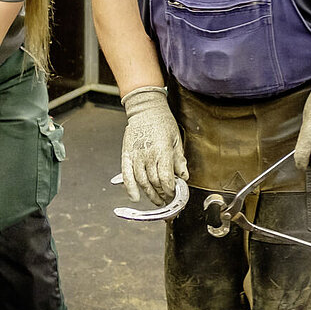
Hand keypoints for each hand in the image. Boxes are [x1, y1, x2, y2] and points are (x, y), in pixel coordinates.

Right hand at [121, 86, 187, 205]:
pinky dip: (130, 188)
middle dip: (161, 194)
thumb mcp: (176, 139)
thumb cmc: (162, 122)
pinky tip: (134, 197)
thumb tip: (184, 175)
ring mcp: (135, 156)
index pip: (166, 178)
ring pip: (142, 181)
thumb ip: (179, 159)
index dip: (170, 189)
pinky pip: (127, 175)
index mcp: (162, 151)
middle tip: (166, 199)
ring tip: (156, 200)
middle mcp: (148, 155)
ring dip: (149, 193)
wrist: (145, 109)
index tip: (173, 194)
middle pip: (154, 182)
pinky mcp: (126, 155)